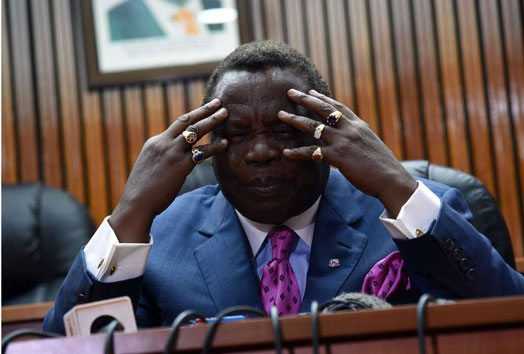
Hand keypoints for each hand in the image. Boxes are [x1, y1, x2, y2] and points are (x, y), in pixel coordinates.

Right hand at [109, 99, 228, 242]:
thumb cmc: (143, 190)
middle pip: (187, 121)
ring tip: (225, 114)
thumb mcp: (150, 167)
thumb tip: (174, 160)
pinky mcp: (180, 165)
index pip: (177, 125)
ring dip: (212, 120)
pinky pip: (202, 152)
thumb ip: (162, 159)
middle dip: (204, 110)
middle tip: (218, 102)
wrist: (136, 203)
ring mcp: (172, 153)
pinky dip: (215, 147)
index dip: (192, 117)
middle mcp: (163, 143)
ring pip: (196, 130)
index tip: (203, 110)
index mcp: (154, 142)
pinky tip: (225, 144)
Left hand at [277, 89, 416, 216]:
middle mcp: (350, 129)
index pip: (338, 107)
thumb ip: (357, 138)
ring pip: (313, 126)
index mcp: (359, 125)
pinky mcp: (338, 156)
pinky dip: (298, 152)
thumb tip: (349, 139)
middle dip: (304, 99)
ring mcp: (343, 141)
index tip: (310, 91)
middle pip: (323, 109)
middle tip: (289, 92)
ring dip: (295, 120)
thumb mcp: (371, 145)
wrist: (391, 179)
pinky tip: (286, 152)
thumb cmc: (382, 166)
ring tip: (280, 115)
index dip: (322, 98)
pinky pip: (313, 152)